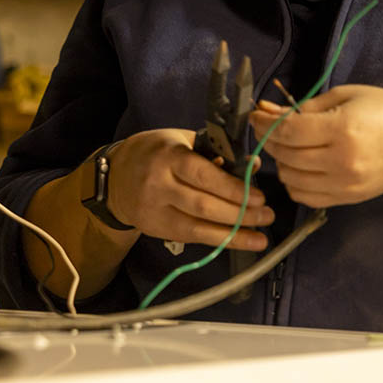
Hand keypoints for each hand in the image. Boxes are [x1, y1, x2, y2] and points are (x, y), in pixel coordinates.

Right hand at [105, 128, 273, 251]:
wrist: (115, 176)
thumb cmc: (156, 152)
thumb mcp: (183, 141)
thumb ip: (215, 152)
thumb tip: (252, 166)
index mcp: (168, 155)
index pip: (203, 175)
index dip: (233, 189)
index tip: (259, 196)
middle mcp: (158, 184)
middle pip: (203, 204)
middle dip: (239, 213)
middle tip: (266, 214)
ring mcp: (154, 209)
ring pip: (198, 227)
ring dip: (233, 233)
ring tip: (260, 236)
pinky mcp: (155, 228)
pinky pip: (192, 237)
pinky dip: (218, 241)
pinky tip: (240, 242)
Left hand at [249, 84, 382, 207]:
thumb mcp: (346, 96)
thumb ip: (304, 107)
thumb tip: (267, 111)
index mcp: (343, 129)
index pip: (288, 132)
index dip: (265, 124)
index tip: (255, 116)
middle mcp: (342, 161)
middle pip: (286, 156)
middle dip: (270, 141)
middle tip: (270, 128)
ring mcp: (344, 185)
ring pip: (290, 179)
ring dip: (281, 163)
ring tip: (288, 147)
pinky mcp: (346, 200)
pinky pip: (304, 197)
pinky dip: (294, 182)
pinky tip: (300, 167)